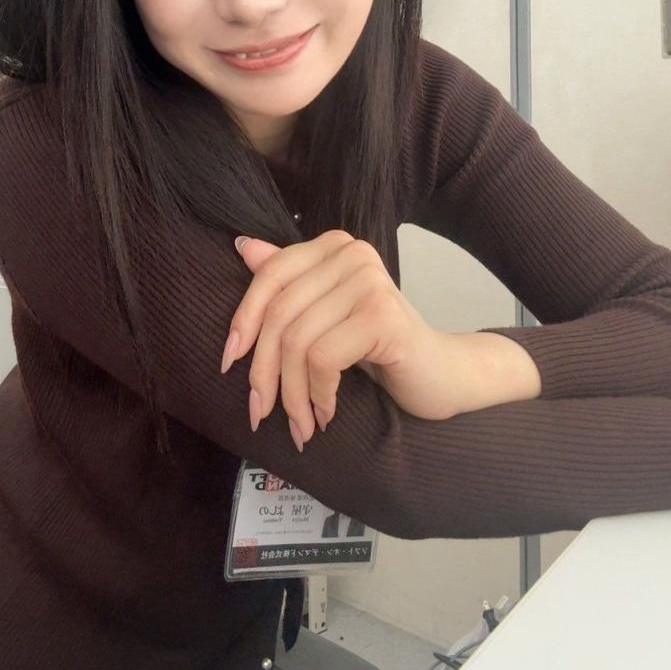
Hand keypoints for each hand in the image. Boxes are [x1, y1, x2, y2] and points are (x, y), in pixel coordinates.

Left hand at [222, 230, 467, 449]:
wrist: (442, 375)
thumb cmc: (379, 347)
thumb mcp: (324, 315)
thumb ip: (288, 281)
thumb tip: (243, 246)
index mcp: (333, 246)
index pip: (270, 277)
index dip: (243, 321)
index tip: (228, 362)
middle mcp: (351, 253)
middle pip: (280, 314)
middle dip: (264, 371)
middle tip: (259, 412)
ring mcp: (369, 281)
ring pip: (297, 342)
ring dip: (292, 394)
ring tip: (299, 423)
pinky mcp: (381, 315)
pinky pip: (323, 359)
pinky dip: (318, 394)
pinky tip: (326, 413)